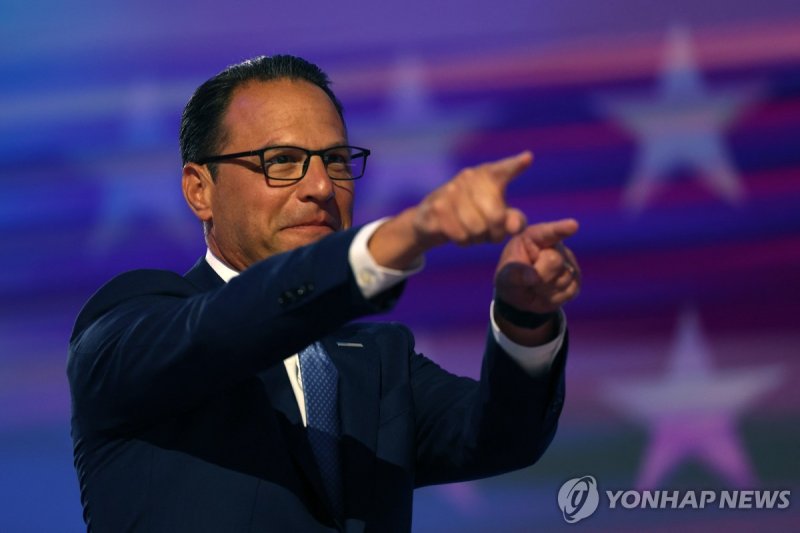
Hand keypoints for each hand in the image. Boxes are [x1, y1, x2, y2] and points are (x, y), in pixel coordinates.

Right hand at [369, 152, 531, 268]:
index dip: (515, 166)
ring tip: (472, 232)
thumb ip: (514, 221)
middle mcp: (469, 177)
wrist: (435, 219)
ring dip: (477, 238)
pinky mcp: (436, 206)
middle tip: (490, 233)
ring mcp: (450, 190)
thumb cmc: (476, 215)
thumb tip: (513, 227)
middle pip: (495, 216)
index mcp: (489, 174)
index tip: (528, 158)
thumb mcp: (499, 217)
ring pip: (476, 228)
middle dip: (495, 232)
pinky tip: (458, 233)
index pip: (504, 170)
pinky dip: (462, 240)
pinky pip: (459, 234)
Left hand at [493, 219, 580, 340]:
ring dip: (545, 289)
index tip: (573, 225)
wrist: (521, 294)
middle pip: (554, 261)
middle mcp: (554, 246)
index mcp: (533, 237)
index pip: (549, 232)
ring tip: (535, 286)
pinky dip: (554, 298)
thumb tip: (532, 276)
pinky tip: (545, 293)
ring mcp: (568, 263)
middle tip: (528, 280)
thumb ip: (514, 274)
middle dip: (540, 275)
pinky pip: (569, 292)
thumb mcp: (504, 276)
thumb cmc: (510, 277)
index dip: (561, 228)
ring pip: (563, 279)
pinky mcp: (576, 280)